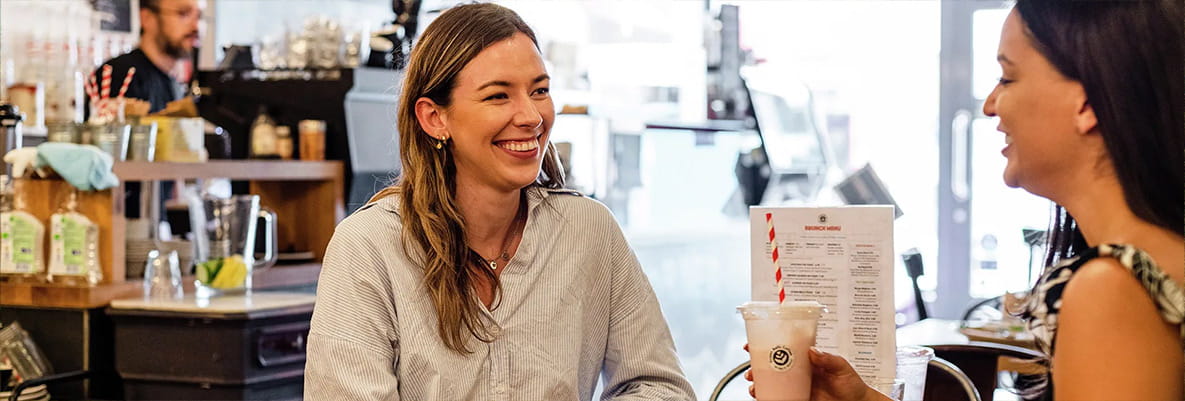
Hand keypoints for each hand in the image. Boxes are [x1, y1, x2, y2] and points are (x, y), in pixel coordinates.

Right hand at [744, 344, 885, 400]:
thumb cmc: (852, 384)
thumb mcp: (842, 367)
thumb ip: (828, 359)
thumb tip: (812, 350)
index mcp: (806, 359)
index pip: (783, 348)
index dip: (766, 344)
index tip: (752, 344)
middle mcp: (798, 371)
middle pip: (771, 366)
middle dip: (755, 367)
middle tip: (750, 371)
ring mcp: (797, 386)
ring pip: (771, 383)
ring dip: (759, 384)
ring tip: (754, 387)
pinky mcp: (798, 398)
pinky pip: (779, 397)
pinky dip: (767, 397)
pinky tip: (762, 397)